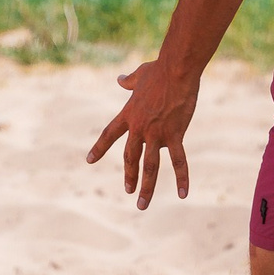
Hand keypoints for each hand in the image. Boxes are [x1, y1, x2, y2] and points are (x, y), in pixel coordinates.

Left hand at [87, 56, 197, 209]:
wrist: (175, 69)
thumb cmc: (159, 70)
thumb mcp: (139, 75)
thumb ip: (128, 81)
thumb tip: (120, 79)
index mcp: (129, 114)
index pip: (110, 134)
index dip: (99, 148)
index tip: (89, 160)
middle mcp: (140, 128)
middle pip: (130, 157)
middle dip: (129, 175)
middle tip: (128, 190)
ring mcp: (156, 134)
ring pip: (150, 166)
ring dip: (146, 187)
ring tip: (142, 204)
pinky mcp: (175, 134)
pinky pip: (179, 161)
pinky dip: (182, 178)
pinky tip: (184, 194)